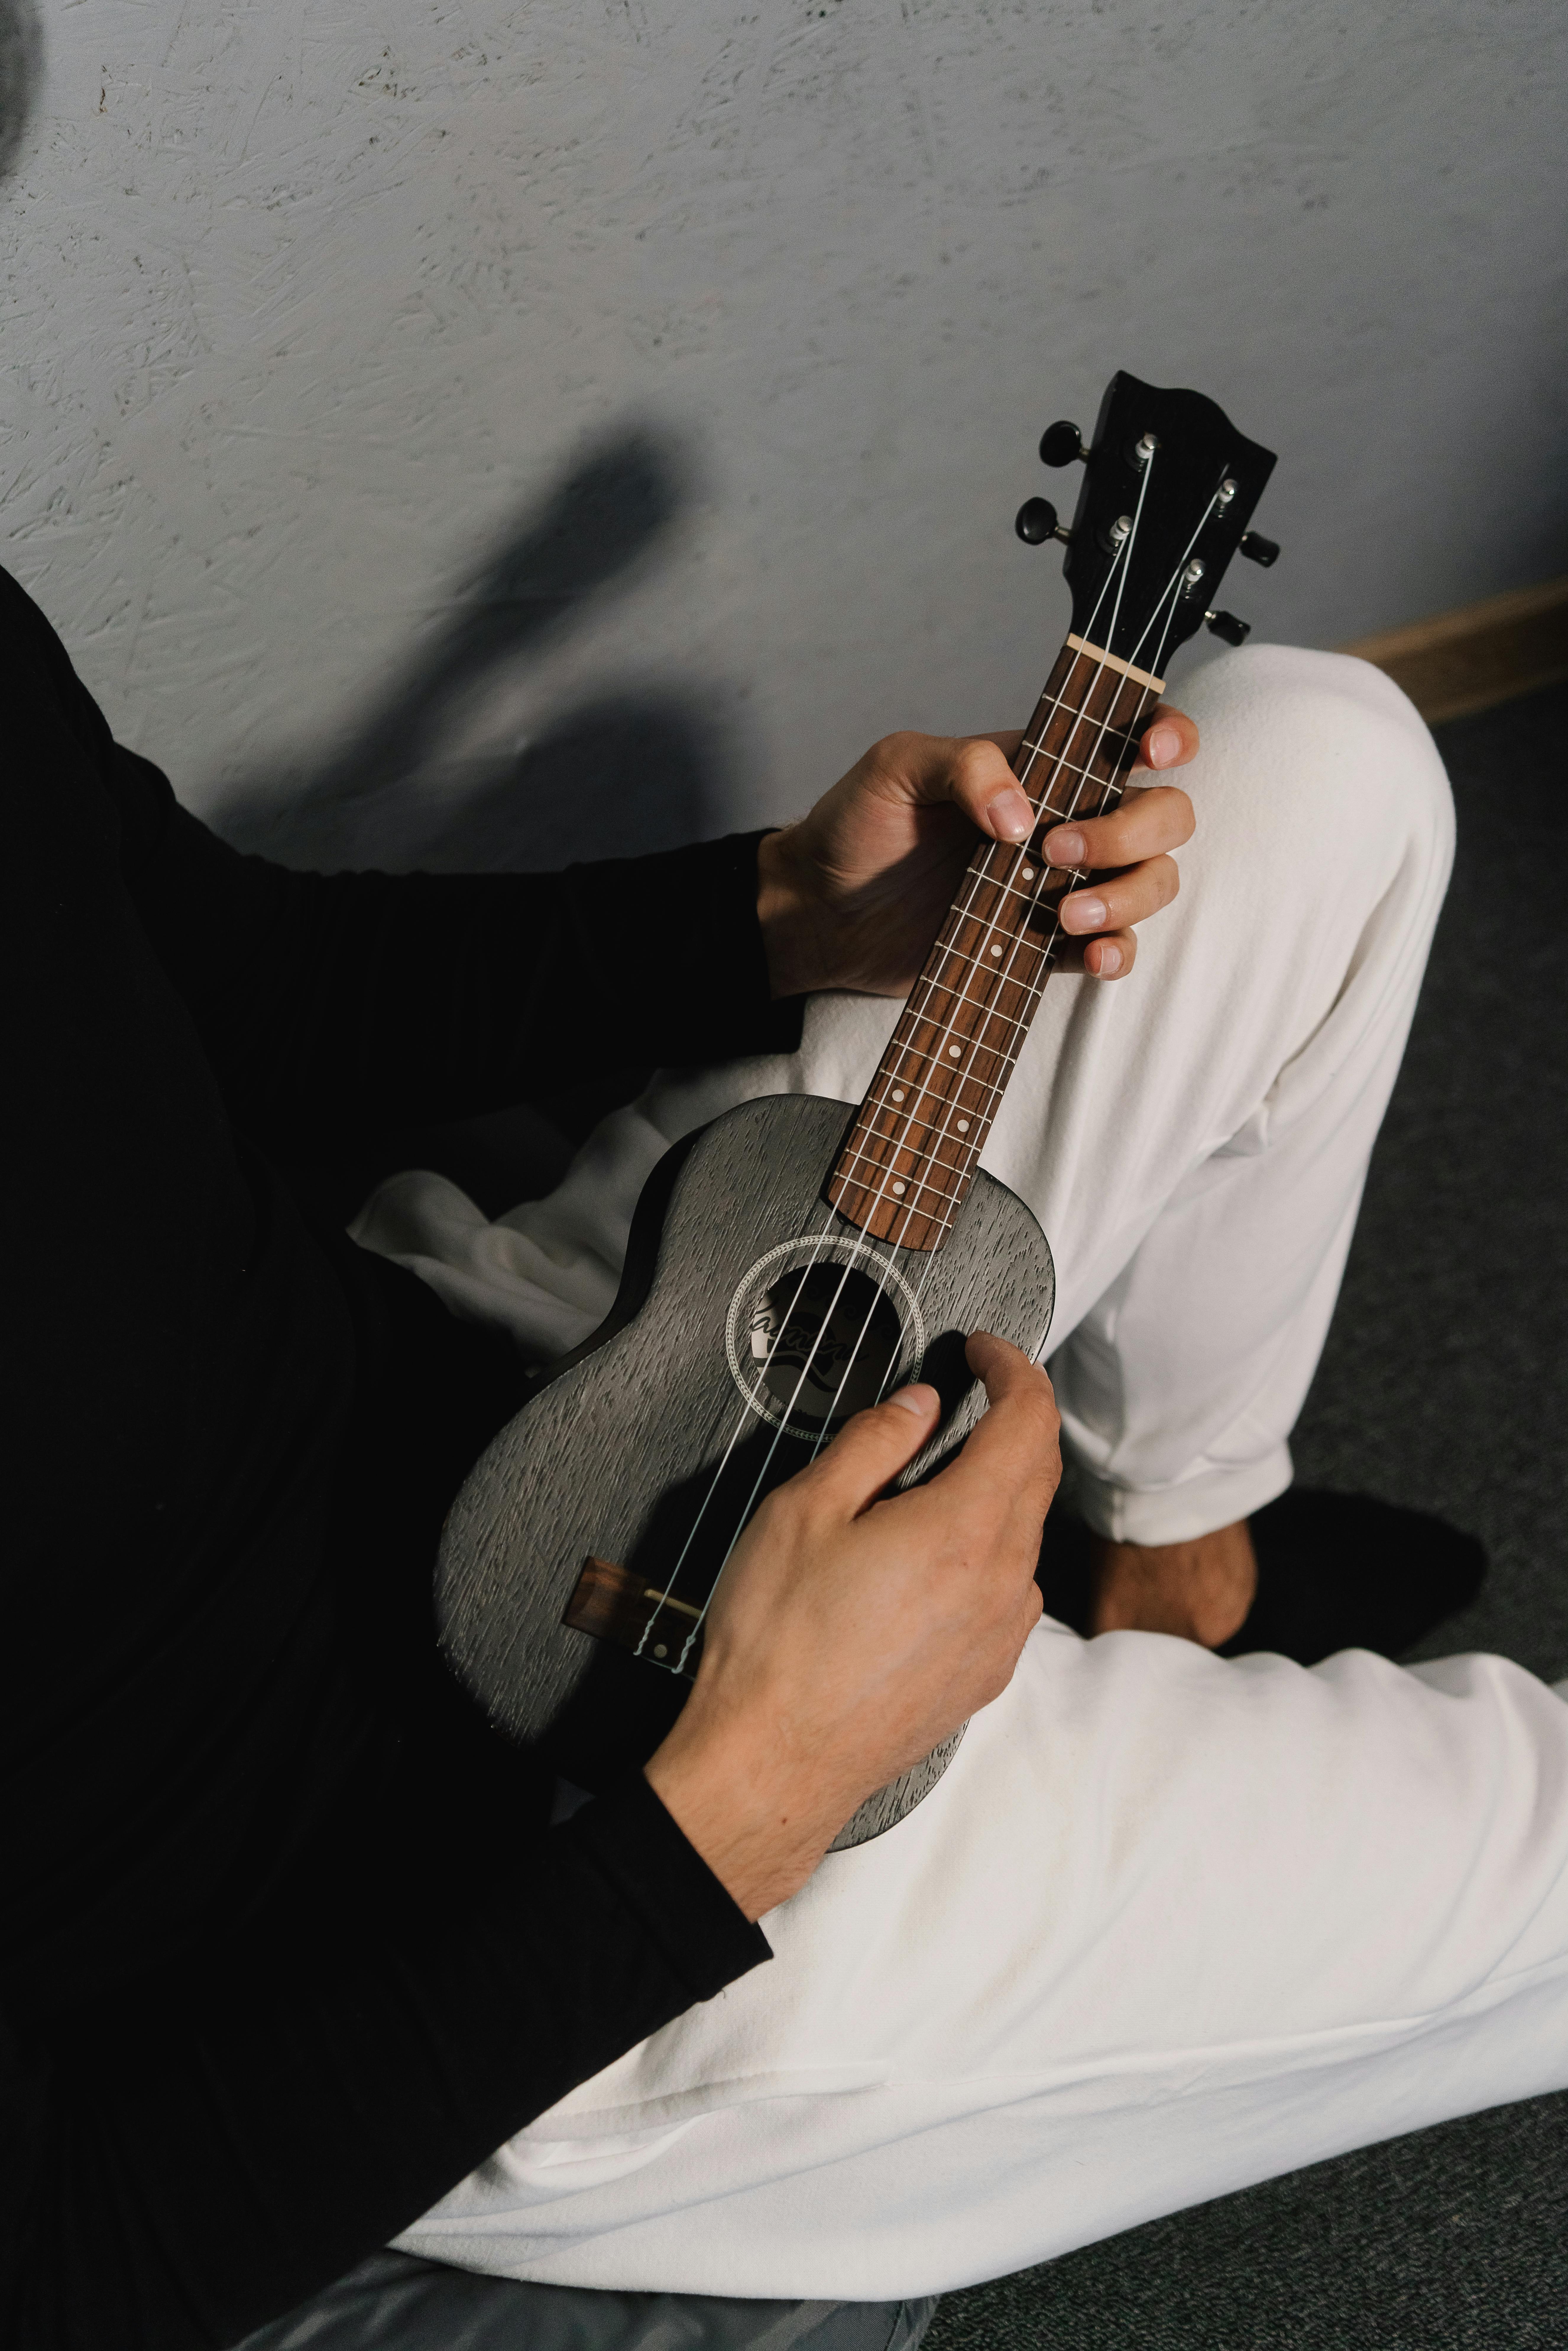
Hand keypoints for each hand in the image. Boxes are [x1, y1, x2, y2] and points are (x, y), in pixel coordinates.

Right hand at [645, 1334, 1058, 1918]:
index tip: (986, 1353)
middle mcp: (1001, 1583)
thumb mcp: (804, 1511)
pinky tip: (926, 1558)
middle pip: (1038, 1473)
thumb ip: (873, 1443)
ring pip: (1023, 1534)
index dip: (1013, 1370)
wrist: (774, 1762)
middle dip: (1011, 1419)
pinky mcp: (985, 1673)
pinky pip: (1006, 1590)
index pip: (1028, 1420)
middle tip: (968, 1395)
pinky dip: (983, 1552)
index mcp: (962, 1530)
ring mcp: (1000, 1635)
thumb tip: (921, 1407)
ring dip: (995, 1491)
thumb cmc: (777, 1644)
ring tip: (928, 1484)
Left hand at [757, 713, 1197, 998]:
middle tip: (1058, 852)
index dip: (1167, 736)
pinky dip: (1118, 951)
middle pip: (1162, 815)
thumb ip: (965, 766)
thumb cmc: (855, 828)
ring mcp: (1063, 884)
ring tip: (1067, 914)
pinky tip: (1091, 955)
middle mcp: (1066, 819)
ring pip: (1151, 881)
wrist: (821, 915)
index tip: (1153, 754)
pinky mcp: (1047, 943)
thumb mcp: (896, 768)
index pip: (1130, 735)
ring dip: (1129, 896)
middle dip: (1132, 832)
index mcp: (1041, 765)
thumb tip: (1023, 814)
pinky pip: (1114, 946)